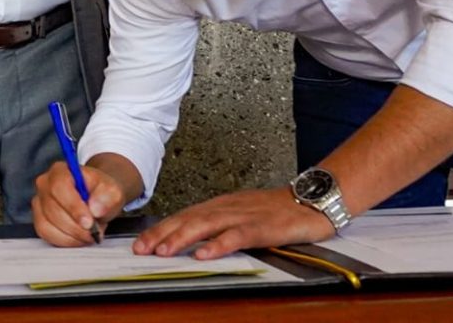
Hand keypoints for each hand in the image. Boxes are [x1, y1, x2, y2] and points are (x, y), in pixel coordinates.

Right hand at [32, 160, 127, 246]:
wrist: (97, 198)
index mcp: (60, 170)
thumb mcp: (112, 190)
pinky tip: (79, 237)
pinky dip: (66, 240)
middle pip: (53, 209)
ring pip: (48, 225)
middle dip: (76, 226)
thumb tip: (95, 209)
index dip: (73, 207)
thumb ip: (107, 197)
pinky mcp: (39, 220)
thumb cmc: (101, 192)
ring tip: (89, 233)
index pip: (60, 187)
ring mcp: (40, 203)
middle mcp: (45, 184)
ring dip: (72, 235)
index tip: (88, 222)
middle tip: (94, 231)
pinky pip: (47, 235)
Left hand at [134, 187, 334, 259]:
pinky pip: (237, 236)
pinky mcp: (263, 227)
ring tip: (163, 250)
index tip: (140, 242)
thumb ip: (219, 226)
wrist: (312, 200)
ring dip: (182, 237)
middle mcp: (228, 207)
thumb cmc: (277, 211)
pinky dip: (219, 244)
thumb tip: (191, 242)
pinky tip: (204, 254)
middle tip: (141, 248)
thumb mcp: (242, 216)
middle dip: (162, 234)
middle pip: (189, 219)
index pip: (184, 216)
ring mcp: (244, 215)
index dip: (161, 229)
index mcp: (221, 205)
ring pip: (207, 225)